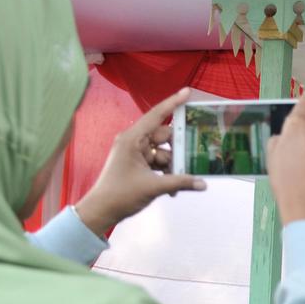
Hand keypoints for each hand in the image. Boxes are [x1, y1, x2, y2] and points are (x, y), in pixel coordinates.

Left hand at [75, 88, 205, 235]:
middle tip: (194, 155)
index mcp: (132, 139)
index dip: (173, 103)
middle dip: (178, 148)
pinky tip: (173, 189)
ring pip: (163, 152)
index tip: (188, 92)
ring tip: (180, 181)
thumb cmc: (120, 194)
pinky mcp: (137, 165)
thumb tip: (203, 184)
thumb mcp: (153, 187)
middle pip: (164, 136)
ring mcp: (135, 153)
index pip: (156, 116)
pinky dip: (167, 174)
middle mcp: (133, 142)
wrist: (101, 211)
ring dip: (173, 166)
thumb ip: (180, 182)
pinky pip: (158, 163)